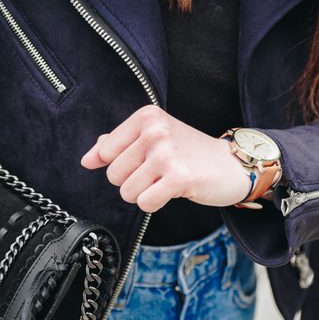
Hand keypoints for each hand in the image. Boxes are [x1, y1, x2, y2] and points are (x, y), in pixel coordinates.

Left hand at [80, 105, 254, 211]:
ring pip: (127, 192)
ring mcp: (167, 154)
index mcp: (146, 117)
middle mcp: (156, 131)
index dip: (122, 164)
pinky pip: (144, 202)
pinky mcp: (179, 177)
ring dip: (145, 193)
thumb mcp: (154, 138)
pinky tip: (173, 191)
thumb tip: (86, 160)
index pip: (106, 152)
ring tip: (167, 180)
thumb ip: (118, 144)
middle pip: (114, 175)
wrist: (231, 165)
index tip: (147, 159)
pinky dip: (155, 203)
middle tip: (161, 172)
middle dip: (133, 181)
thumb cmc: (189, 152)